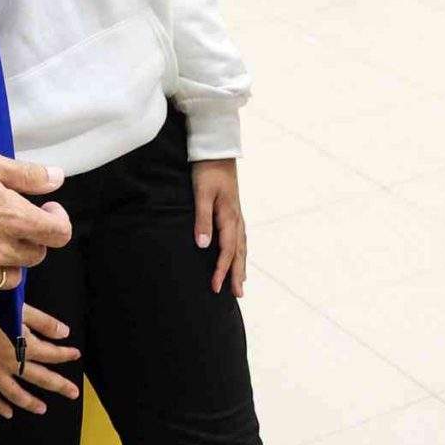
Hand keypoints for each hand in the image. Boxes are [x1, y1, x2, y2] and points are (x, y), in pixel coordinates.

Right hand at [0, 151, 71, 295]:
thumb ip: (27, 175)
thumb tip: (57, 179)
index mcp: (14, 219)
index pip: (59, 234)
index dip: (58, 220)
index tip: (45, 209)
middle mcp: (1, 251)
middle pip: (37, 255)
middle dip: (33, 238)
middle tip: (15, 220)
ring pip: (12, 276)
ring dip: (11, 260)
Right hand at [0, 305, 80, 418]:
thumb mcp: (19, 308)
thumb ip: (43, 322)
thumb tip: (65, 333)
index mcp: (24, 346)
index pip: (51, 354)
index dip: (65, 354)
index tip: (76, 355)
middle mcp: (12, 364)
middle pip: (39, 377)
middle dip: (58, 385)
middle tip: (73, 393)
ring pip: (15, 393)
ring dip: (30, 402)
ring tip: (42, 410)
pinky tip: (8, 413)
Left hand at [193, 158, 247, 295]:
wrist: (217, 149)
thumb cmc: (207, 170)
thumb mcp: (201, 193)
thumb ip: (202, 219)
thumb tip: (203, 246)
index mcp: (229, 216)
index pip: (227, 250)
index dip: (221, 270)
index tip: (215, 288)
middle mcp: (236, 217)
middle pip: (239, 252)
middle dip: (237, 274)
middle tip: (237, 296)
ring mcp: (237, 214)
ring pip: (242, 245)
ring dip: (241, 265)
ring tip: (241, 283)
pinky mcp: (234, 210)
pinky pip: (240, 237)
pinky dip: (241, 251)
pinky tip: (239, 256)